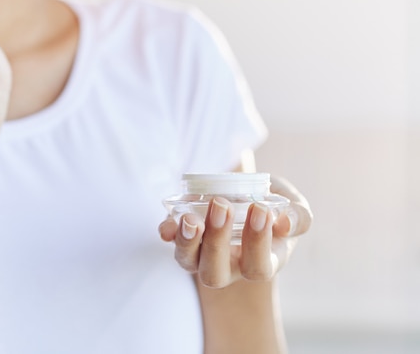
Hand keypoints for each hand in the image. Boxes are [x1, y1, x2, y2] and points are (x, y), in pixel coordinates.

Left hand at [159, 175, 312, 287]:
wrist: (247, 192)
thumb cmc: (274, 207)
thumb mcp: (294, 209)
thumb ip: (298, 217)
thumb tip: (284, 223)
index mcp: (260, 263)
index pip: (257, 268)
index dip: (257, 242)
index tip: (260, 207)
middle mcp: (227, 265)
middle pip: (215, 274)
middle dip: (217, 243)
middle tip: (223, 206)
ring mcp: (201, 253)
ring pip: (187, 261)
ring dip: (186, 241)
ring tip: (191, 218)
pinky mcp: (182, 235)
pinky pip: (170, 239)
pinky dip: (167, 232)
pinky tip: (168, 223)